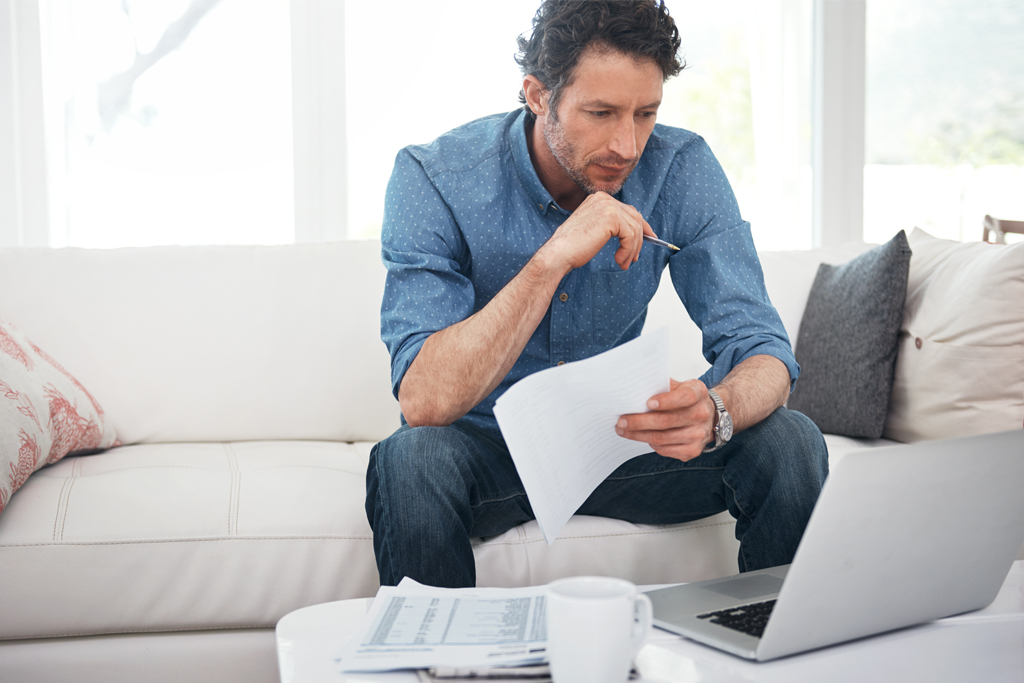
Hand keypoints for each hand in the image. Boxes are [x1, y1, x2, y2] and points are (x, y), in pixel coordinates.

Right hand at [540, 192, 655, 272]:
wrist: (559, 253)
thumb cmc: (572, 246)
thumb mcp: (595, 230)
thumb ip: (612, 225)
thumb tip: (635, 231)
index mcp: (599, 199)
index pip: (628, 210)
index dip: (642, 226)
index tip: (649, 238)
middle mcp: (604, 199)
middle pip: (635, 218)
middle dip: (639, 240)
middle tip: (634, 257)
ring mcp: (608, 206)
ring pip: (634, 229)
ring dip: (632, 250)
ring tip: (623, 263)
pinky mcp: (612, 218)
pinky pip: (630, 236)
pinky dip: (628, 251)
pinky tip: (619, 260)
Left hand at [615, 379, 716, 461]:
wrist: (710, 416)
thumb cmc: (687, 398)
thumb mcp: (680, 385)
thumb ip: (661, 385)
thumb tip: (634, 389)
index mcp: (698, 393)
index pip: (684, 397)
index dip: (666, 401)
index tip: (647, 403)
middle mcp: (701, 415)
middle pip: (666, 421)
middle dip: (639, 422)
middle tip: (621, 421)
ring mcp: (699, 435)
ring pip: (662, 438)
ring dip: (639, 435)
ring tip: (623, 430)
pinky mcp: (693, 450)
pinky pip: (665, 450)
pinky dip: (650, 444)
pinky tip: (641, 437)